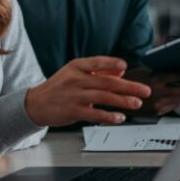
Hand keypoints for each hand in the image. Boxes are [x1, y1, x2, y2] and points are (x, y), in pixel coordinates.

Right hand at [25, 57, 151, 126]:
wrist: (35, 104)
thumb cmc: (58, 87)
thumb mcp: (75, 73)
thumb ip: (98, 71)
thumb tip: (121, 72)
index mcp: (76, 66)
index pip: (97, 62)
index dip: (111, 64)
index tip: (125, 66)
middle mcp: (75, 79)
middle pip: (106, 82)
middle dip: (128, 86)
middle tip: (144, 90)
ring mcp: (74, 96)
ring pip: (103, 97)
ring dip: (122, 101)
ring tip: (136, 103)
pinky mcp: (73, 111)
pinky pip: (94, 114)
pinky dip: (109, 116)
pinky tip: (120, 117)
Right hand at [123, 67, 179, 115]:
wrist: (115, 96)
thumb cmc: (128, 80)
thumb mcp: (143, 70)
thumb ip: (159, 71)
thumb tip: (174, 68)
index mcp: (155, 79)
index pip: (179, 76)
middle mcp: (158, 93)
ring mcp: (158, 104)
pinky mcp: (156, 112)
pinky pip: (172, 107)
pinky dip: (174, 102)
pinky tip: (171, 97)